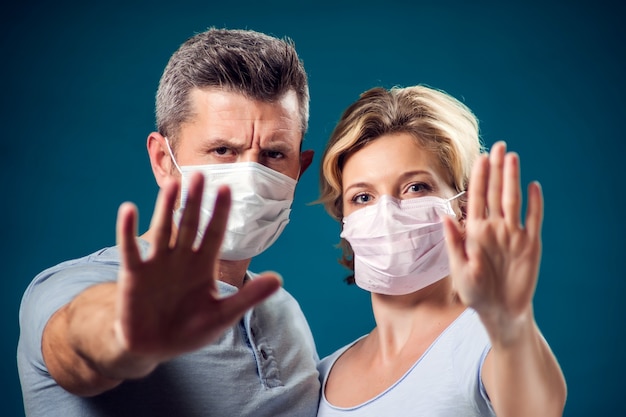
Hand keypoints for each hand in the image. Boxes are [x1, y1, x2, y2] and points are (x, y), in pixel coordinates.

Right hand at [114, 172, 280, 363]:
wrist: (154, 347)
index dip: (220, 212)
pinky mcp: (134, 274)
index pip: (214, 233)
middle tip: (200, 174)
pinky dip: (127, 230)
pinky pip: (131, 249)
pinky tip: (128, 209)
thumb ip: (248, 297)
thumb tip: (279, 279)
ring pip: (163, 230)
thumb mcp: (223, 316)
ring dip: (166, 208)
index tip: (227, 189)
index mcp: (203, 265)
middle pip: (190, 224)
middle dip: (196, 201)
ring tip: (171, 185)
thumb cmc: (190, 330)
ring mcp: (157, 264)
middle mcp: (181, 258)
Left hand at [443, 141, 542, 338]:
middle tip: (499, 145)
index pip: (476, 198)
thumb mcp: (459, 269)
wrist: (499, 312)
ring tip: (512, 158)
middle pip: (496, 193)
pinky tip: (533, 186)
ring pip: (513, 200)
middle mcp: (494, 228)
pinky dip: (534, 203)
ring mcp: (512, 234)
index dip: (479, 177)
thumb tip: (444, 216)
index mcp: (474, 231)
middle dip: (496, 169)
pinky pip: (533, 219)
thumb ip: (453, 242)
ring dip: (513, 179)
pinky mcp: (530, 245)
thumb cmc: (474, 293)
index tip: (481, 158)